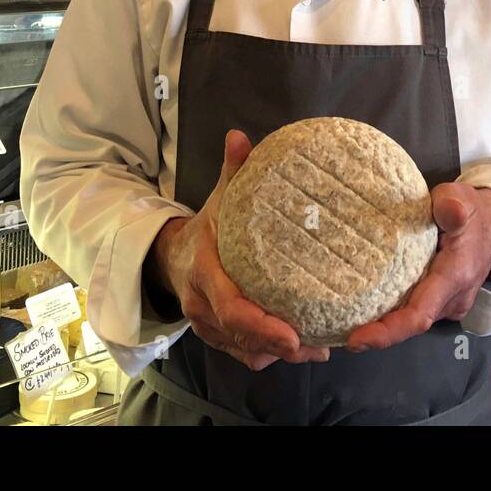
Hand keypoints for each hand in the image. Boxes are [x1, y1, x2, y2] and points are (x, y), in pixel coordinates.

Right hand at [148, 129, 331, 370]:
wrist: (171, 255)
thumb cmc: (206, 227)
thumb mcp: (218, 199)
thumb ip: (232, 171)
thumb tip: (239, 136)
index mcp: (204, 273)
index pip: (232, 308)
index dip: (262, 327)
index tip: (293, 334)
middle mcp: (202, 306)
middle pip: (241, 338)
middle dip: (280, 348)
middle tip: (319, 346)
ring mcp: (207, 326)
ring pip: (244, 351)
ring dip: (279, 355)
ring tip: (319, 348)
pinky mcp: (216, 336)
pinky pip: (243, 354)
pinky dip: (269, 355)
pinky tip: (301, 348)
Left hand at [344, 184, 490, 352]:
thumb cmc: (472, 210)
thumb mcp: (462, 199)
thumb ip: (453, 205)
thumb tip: (448, 210)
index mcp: (455, 275)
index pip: (419, 314)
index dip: (388, 331)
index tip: (358, 338)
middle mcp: (454, 298)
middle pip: (411, 324)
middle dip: (377, 332)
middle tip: (340, 330)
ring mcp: (450, 304)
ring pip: (412, 320)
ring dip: (383, 323)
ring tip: (347, 320)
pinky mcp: (443, 301)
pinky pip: (415, 312)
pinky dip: (393, 313)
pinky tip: (368, 307)